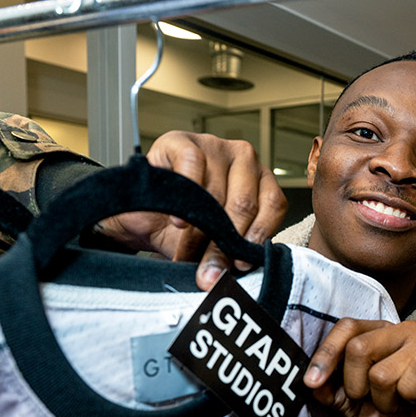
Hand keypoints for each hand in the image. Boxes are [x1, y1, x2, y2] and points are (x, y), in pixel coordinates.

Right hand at [99, 131, 287, 289]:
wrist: (142, 213)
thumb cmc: (186, 223)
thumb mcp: (215, 241)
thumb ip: (231, 252)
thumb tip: (237, 275)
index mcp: (262, 181)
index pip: (273, 205)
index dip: (258, 236)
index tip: (241, 264)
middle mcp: (244, 160)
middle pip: (244, 205)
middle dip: (223, 246)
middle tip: (209, 272)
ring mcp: (215, 146)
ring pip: (217, 192)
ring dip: (199, 231)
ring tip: (185, 254)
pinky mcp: (183, 141)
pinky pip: (193, 166)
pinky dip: (188, 193)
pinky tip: (180, 219)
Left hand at [304, 318, 415, 416]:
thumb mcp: (356, 408)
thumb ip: (332, 392)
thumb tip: (310, 382)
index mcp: (380, 334)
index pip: (346, 327)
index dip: (325, 355)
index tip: (311, 382)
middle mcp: (403, 330)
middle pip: (358, 348)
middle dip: (357, 387)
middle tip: (375, 401)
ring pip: (382, 371)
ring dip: (385, 400)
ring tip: (401, 403)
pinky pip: (413, 375)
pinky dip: (410, 397)